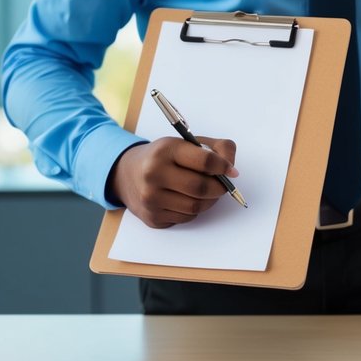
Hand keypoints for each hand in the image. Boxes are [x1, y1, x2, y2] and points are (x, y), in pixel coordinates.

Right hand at [108, 136, 237, 227]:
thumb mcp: (186, 143)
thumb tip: (232, 171)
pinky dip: (194, 210)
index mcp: (165, 150)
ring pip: (196, 206)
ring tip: (207, 192)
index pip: (204, 161)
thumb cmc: (164, 158)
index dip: (223, 167)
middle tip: (223, 185)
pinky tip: (187, 199)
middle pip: (201, 188)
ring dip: (209, 201)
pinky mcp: (152, 217)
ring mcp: (150, 198)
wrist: (127, 174)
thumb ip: (216, 149)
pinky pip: (186, 217)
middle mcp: (153, 174)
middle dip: (219, 188)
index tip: (231, 170)